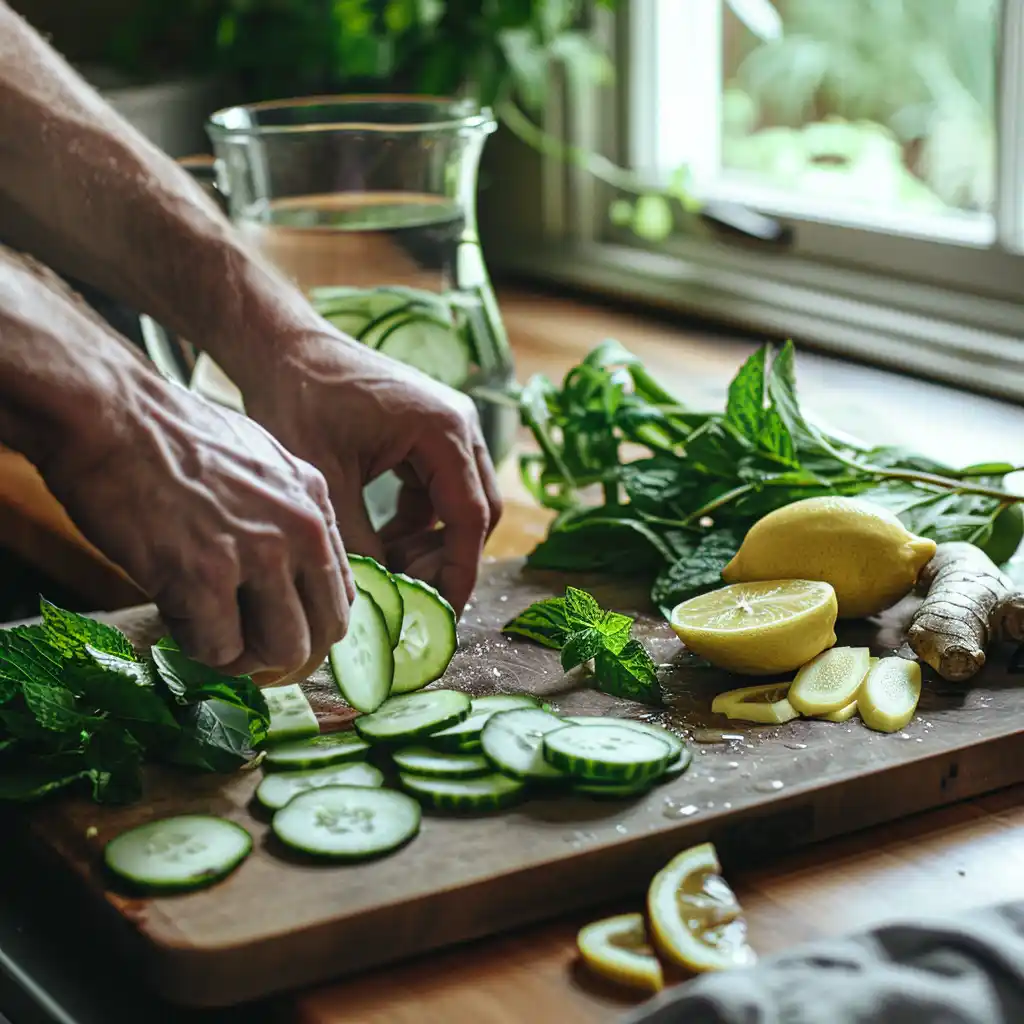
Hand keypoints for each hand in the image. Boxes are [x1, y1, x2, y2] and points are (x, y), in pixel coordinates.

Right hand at [44, 369, 353, 679]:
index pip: (341, 592)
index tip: (274, 626)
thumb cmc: (170, 436)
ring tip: (210, 634)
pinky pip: (220, 650)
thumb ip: (287, 513)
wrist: (110, 413)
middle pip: (324, 632)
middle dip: (283, 650)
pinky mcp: (204, 578)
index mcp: (316, 502)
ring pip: (282, 651)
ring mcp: (257, 555)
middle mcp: (301, 530)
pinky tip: (176, 617)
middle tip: (244, 646)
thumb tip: (288, 572)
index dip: (307, 620)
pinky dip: (197, 648)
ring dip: (244, 657)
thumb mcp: (260, 461)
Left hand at [242, 329, 501, 615]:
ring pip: (458, 503)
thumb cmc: (298, 400)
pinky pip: (437, 490)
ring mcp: (445, 427)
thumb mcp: (327, 485)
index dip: (458, 571)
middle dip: (447, 559)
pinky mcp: (426, 433)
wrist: (280, 347)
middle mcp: (458, 425)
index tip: (439, 613)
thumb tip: (379, 601)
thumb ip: (360, 545)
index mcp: (444, 430)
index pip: (469, 516)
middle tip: (410, 595)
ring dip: (430, 542)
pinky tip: (381, 541)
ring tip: (389, 569)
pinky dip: (416, 522)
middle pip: (476, 511)